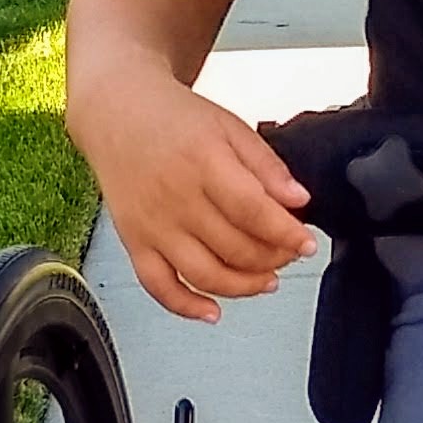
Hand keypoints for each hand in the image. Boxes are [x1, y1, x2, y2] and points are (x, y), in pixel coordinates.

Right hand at [81, 69, 315, 323]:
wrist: (116, 111)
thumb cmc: (173, 117)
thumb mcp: (229, 126)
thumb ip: (266, 166)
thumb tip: (299, 200)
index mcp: (203, 163)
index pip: (252, 211)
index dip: (286, 234)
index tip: (307, 244)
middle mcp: (175, 198)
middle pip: (234, 248)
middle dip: (272, 259)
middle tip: (289, 255)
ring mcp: (152, 224)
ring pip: (203, 274)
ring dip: (242, 286)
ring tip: (266, 280)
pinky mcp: (134, 241)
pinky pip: (158, 285)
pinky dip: (185, 306)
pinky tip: (212, 311)